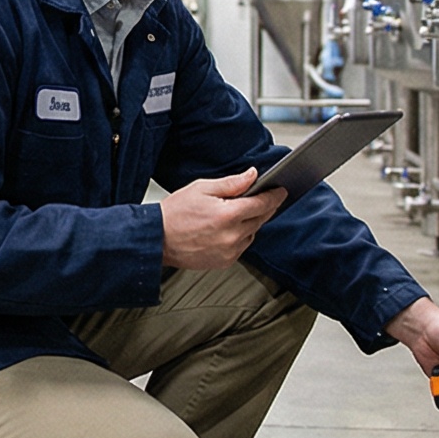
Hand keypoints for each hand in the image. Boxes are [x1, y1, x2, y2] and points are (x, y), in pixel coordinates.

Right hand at [158, 168, 284, 269]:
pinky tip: (228, 228)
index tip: (281, 190)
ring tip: (236, 213)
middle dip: (265, 207)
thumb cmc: (175, 213)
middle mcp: (231, 236)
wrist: (157, 239)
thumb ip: (231, 183)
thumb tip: (252, 176)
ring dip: (251, 222)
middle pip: (260, 219)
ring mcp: (229, 251)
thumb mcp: (202, 188)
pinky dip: (241, 236)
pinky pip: (242, 246)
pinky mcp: (225, 262)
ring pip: (252, 233)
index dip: (274, 195)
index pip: (261, 203)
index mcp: (227, 215)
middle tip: (265, 197)